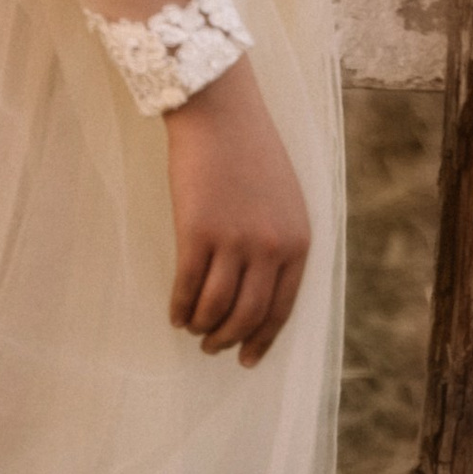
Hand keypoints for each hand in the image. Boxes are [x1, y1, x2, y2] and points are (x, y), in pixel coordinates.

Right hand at [164, 55, 312, 365]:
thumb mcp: (285, 201)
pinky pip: (187, 287)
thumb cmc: (250, 154)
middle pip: (247, 315)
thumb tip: (260, 294)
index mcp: (298, 241)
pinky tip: (174, 314)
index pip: (282, 308)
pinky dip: (179, 307)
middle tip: (212, 347)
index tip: (246, 358)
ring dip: (201, 326)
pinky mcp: (197, 233)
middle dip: (227, 339)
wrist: (221, 115)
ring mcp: (234, 241)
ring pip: (215, 307)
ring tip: (191, 329)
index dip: (261, 339)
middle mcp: (271, 246)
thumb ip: (279, 244)